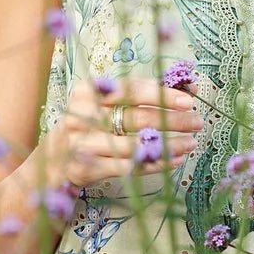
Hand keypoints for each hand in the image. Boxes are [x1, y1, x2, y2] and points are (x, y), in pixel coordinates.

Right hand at [39, 77, 204, 187]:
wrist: (55, 156)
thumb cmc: (92, 122)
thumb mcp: (109, 102)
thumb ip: (144, 93)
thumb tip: (190, 86)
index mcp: (88, 90)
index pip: (130, 89)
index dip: (161, 94)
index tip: (189, 101)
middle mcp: (82, 114)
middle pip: (135, 117)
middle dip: (171, 120)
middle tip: (198, 122)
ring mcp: (82, 143)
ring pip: (133, 145)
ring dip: (168, 145)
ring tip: (191, 144)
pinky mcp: (86, 168)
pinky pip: (128, 167)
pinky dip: (154, 164)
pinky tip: (174, 161)